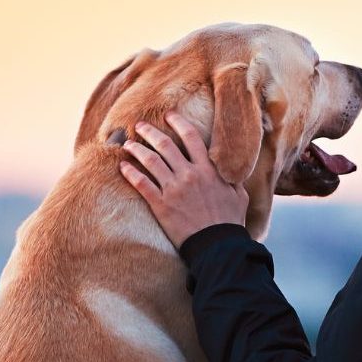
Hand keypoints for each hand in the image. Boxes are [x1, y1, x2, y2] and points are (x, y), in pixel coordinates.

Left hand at [119, 114, 248, 248]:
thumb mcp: (239, 195)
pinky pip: (142, 184)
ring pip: (150, 161)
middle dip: (150, 131)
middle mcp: (189, 174)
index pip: (191, 136)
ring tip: (127, 143)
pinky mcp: (161, 205)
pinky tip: (123, 166)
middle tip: (140, 125)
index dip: (178, 122)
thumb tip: (232, 168)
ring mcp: (173, 189)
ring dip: (137, 149)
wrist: (218, 246)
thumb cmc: (230, 222)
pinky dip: (131, 173)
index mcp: (208, 169)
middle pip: (165, 144)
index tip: (168, 115)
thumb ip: (232, 177)